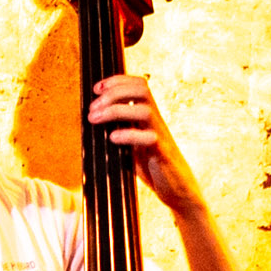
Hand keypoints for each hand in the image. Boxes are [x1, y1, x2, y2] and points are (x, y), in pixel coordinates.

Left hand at [84, 73, 201, 209]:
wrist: (177, 190)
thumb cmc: (152, 166)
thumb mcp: (131, 143)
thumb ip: (119, 129)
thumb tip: (93, 120)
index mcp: (148, 115)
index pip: (138, 85)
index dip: (117, 81)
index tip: (96, 89)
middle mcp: (156, 120)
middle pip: (141, 90)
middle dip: (114, 93)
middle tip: (93, 107)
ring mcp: (160, 135)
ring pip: (144, 110)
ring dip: (115, 110)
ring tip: (95, 119)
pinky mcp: (163, 153)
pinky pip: (149, 138)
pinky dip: (128, 134)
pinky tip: (112, 138)